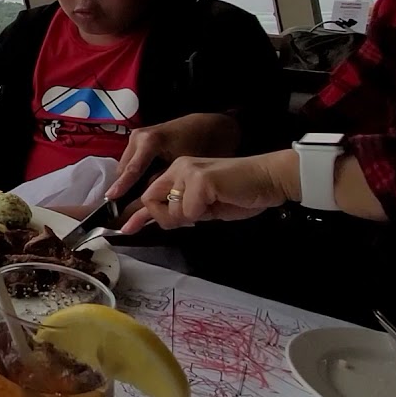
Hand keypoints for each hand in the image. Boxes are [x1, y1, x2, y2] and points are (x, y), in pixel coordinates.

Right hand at [106, 113, 240, 200]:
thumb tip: (147, 198)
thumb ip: (162, 180)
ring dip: (129, 181)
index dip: (121, 186)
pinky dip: (134, 174)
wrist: (203, 126)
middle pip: (124, 169)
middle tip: (126, 208)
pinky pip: (130, 162)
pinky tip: (140, 185)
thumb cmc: (197, 145)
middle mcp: (137, 137)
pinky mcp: (136, 140)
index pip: (132, 170)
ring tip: (133, 199)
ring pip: (125, 166)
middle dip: (125, 187)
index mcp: (149, 141)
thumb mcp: (182, 166)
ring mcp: (135, 137)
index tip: (110, 198)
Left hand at [119, 152, 298, 232]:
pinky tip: (218, 202)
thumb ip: (181, 211)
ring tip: (213, 206)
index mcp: (177, 171)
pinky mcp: (200, 179)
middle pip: (151, 203)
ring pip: (172, 211)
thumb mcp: (204, 206)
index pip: (149, 195)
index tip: (127, 229)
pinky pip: (190, 211)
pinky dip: (203, 215)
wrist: (268, 180)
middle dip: (168, 219)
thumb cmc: (240, 194)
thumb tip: (157, 222)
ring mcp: (187, 171)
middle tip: (196, 217)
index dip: (139, 215)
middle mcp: (178, 167)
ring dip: (191, 217)